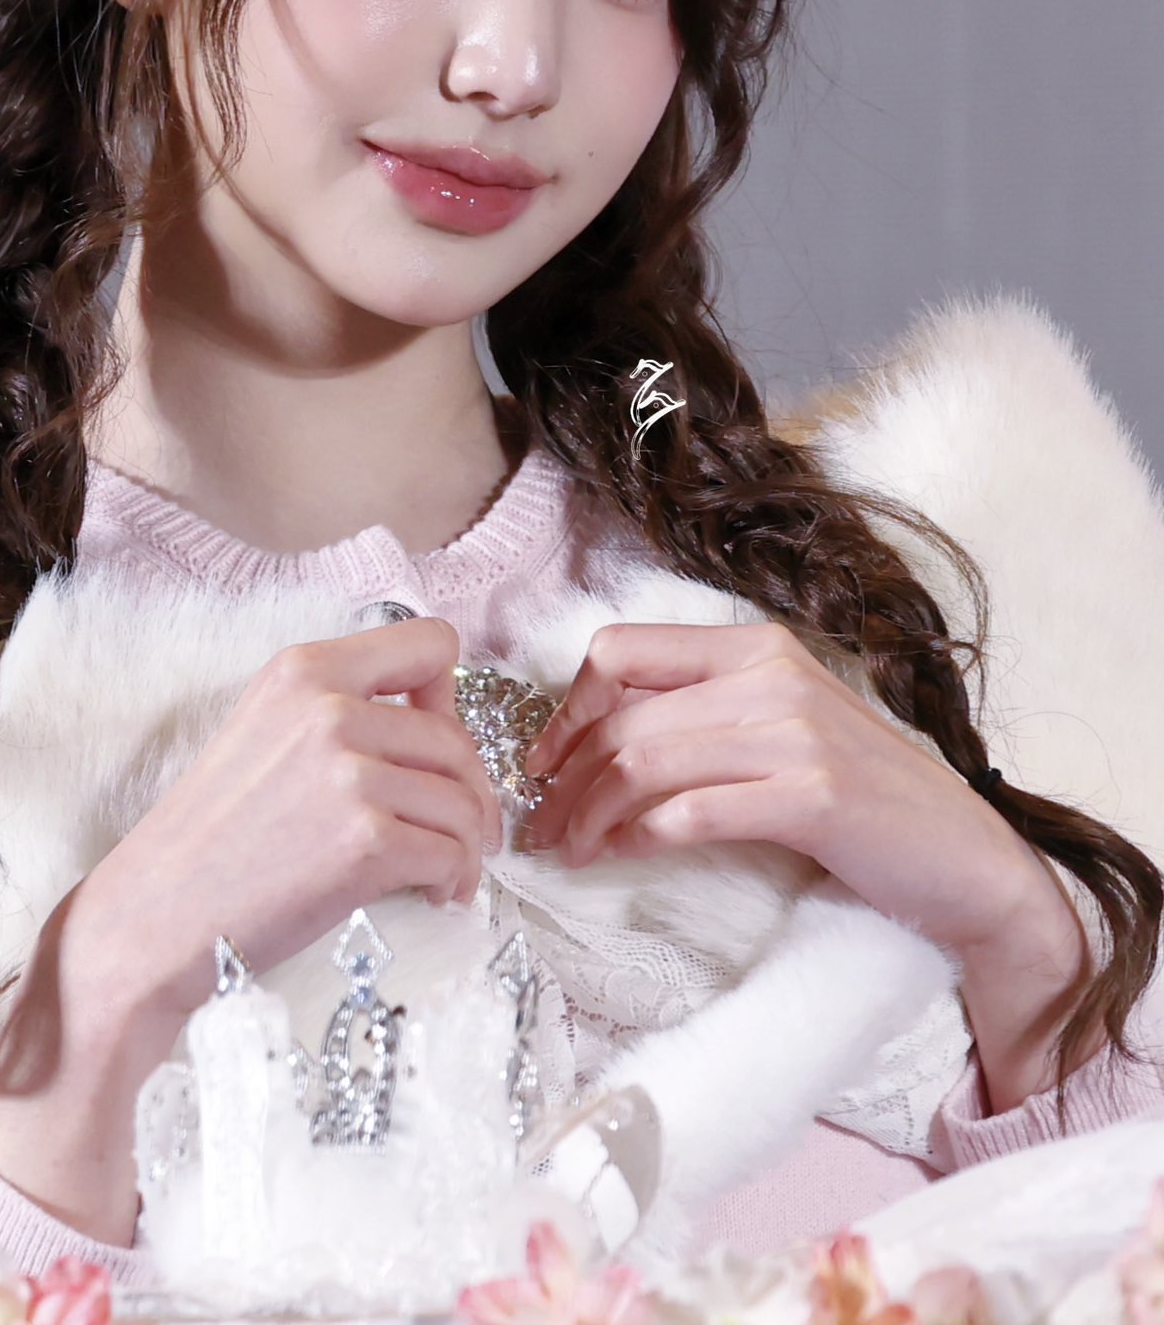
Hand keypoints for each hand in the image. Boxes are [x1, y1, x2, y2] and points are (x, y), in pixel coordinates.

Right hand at [76, 614, 502, 1020]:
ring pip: (461, 801)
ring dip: (467, 845)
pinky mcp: (366, 841)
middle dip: (469, 792)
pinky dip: (455, 879)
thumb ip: (336, 708)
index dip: (448, 696)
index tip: (435, 743)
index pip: (430, 644)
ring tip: (448, 874)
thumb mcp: (264, 730)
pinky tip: (435, 895)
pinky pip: (451, 853)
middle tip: (462, 832)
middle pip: (455, 739)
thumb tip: (431, 723)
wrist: (155, 916)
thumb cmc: (209, 836)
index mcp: (305, 669)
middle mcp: (331, 708)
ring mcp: (350, 774)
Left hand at [520, 619, 1056, 964]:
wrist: (965, 859)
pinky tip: (623, 855)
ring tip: (568, 850)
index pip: (621, 649)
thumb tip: (595, 738)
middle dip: (564, 778)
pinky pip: (693, 811)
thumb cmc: (863, 798)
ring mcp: (795, 733)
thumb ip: (705, 714)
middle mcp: (771, 675)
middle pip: (622, 716)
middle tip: (540, 827)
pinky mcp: (812, 796)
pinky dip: (641, 836)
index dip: (566, 708)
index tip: (542, 762)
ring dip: (590, 815)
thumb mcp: (780, 727)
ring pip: (644, 763)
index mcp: (756, 647)